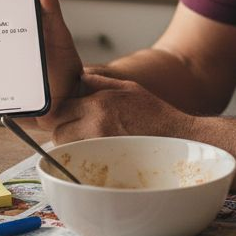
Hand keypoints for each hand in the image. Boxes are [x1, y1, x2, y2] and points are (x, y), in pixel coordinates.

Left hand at [38, 72, 193, 143]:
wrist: (175, 135)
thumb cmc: (154, 111)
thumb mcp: (128, 87)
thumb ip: (100, 82)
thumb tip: (79, 77)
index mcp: (99, 102)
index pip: (61, 110)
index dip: (62, 114)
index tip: (68, 116)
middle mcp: (96, 122)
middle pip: (59, 131)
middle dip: (64, 131)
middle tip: (75, 130)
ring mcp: (101, 143)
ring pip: (68, 147)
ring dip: (72, 145)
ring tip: (87, 141)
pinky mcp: (107, 158)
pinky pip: (82, 159)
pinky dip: (83, 156)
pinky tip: (95, 151)